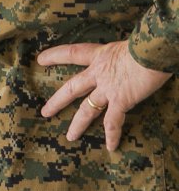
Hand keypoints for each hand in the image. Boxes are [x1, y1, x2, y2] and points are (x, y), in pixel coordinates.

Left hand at [39, 40, 171, 150]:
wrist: (150, 50)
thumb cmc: (144, 43)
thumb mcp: (127, 44)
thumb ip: (122, 55)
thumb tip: (132, 55)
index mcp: (100, 55)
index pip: (72, 53)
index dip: (55, 55)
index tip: (39, 60)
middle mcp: (99, 73)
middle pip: (72, 88)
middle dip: (57, 101)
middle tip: (45, 112)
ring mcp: (108, 89)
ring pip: (87, 109)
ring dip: (78, 124)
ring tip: (70, 136)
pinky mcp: (121, 101)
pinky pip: (113, 122)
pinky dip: (112, 135)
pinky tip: (110, 147)